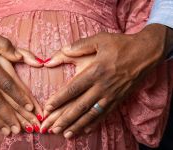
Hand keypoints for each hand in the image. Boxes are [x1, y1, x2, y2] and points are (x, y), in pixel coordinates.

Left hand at [42, 24, 172, 137]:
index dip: (59, 99)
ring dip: (77, 125)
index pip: (73, 89)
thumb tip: (61, 50)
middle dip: (65, 118)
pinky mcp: (119, 100)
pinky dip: (94, 123)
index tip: (47, 108)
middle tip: (51, 128)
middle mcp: (102, 87)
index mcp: (95, 72)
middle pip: (80, 106)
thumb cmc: (121, 45)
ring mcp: (111, 95)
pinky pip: (104, 115)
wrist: (146, 52)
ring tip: (66, 134)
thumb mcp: (99, 40)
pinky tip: (86, 129)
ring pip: (91, 114)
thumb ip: (79, 46)